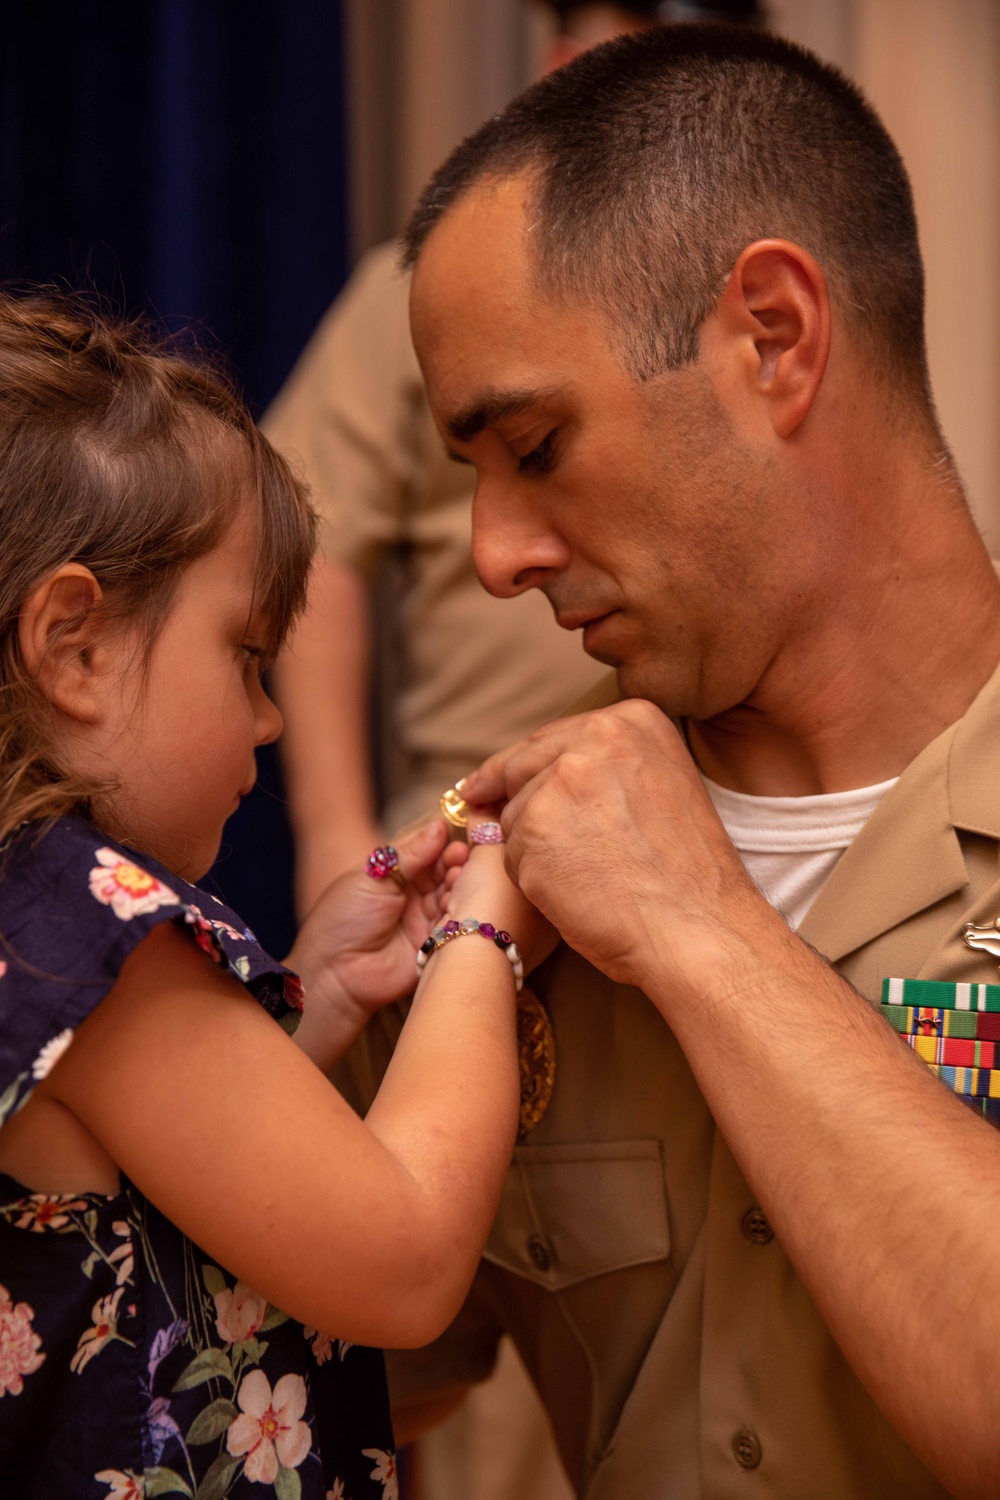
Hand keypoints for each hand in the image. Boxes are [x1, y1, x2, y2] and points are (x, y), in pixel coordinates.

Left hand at [287, 819, 464, 1039]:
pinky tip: (461, 903)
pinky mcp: (436, 945)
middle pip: (445, 873)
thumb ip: (409, 854)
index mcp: (395, 874)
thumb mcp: (373, 877)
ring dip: (460, 886)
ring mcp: (425, 920)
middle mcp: (414, 896)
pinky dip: (462, 912)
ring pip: (454, 896)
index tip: (458, 837)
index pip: (428, 852)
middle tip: (462, 858)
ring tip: (460, 879)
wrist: (334, 973)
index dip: (444, 844)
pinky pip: (456, 925)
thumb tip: (439, 825)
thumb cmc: (343, 920)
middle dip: (456, 863)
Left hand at [460, 701, 774, 995]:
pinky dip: (530, 878)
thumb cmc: (685, 874)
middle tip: (509, 826)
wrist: (697, 928)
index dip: (528, 768)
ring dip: (531, 846)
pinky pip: (510, 852)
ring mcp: (562, 781)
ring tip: (585, 876)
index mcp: (631, 720)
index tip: (497, 779)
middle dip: (513, 799)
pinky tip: (572, 894)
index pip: (552, 738)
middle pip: (520, 766)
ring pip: (514, 813)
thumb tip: (538, 772)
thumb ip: (606, 767)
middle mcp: (595, 737)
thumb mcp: (662, 785)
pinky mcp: (535, 827)